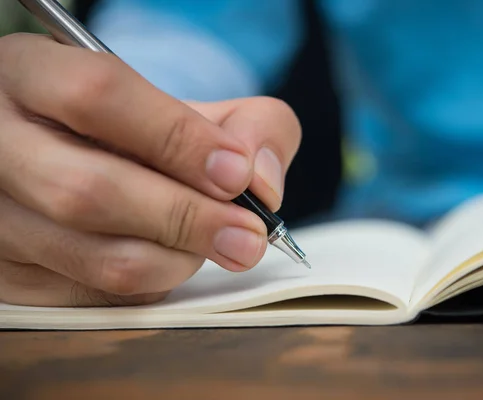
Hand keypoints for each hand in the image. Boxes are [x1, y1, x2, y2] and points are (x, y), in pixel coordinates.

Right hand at [0, 34, 300, 306]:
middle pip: (88, 191)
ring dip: (175, 258)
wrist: (67, 153)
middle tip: (249, 236)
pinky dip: (153, 283)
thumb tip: (261, 181)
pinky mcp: (11, 273)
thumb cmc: (131, 130)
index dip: (177, 138)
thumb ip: (243, 123)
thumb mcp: (180, 102)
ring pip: (94, 256)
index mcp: (30, 76)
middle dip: (186, 218)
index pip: (97, 97)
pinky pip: (95, 294)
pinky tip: (172, 258)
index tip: (237, 174)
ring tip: (216, 243)